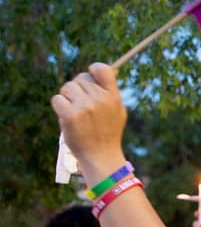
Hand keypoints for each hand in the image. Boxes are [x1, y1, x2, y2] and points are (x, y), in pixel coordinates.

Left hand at [50, 63, 128, 184]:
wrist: (101, 157)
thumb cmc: (108, 133)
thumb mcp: (117, 112)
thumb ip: (109, 92)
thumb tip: (96, 71)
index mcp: (113, 97)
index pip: (102, 69)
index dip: (93, 69)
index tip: (90, 77)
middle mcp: (100, 99)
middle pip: (80, 78)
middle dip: (78, 88)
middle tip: (81, 104)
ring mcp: (85, 107)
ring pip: (67, 88)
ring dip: (67, 98)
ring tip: (75, 112)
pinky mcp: (70, 115)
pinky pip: (57, 99)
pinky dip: (59, 107)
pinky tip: (67, 117)